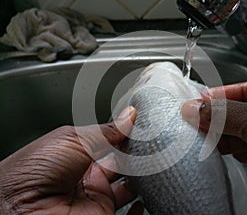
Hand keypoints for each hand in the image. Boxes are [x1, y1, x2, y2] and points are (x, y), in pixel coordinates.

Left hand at [0, 107, 143, 214]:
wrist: (19, 208)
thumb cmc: (34, 169)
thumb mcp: (73, 139)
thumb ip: (106, 130)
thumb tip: (130, 115)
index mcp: (80, 153)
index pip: (111, 141)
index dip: (127, 133)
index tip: (144, 124)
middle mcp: (89, 174)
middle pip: (122, 162)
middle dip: (137, 153)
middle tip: (152, 144)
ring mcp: (97, 195)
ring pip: (129, 185)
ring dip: (142, 177)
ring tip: (154, 165)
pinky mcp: (103, 214)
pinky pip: (127, 212)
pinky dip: (139, 208)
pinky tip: (144, 199)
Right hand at [181, 75, 246, 210]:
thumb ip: (228, 113)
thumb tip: (196, 108)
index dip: (220, 94)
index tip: (197, 101)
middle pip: (243, 109)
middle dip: (218, 117)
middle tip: (194, 120)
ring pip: (244, 130)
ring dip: (222, 134)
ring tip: (201, 135)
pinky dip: (231, 149)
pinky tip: (218, 149)